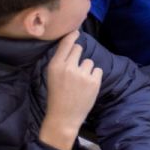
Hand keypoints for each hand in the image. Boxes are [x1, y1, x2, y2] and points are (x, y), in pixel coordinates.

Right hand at [40, 32, 101, 149]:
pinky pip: (98, 70)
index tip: (76, 31)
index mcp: (55, 66)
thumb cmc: (57, 96)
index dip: (72, 36)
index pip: (66, 43)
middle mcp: (69, 67)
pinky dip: (94, 77)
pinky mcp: (94, 82)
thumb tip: (72, 44)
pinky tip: (87, 86)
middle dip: (78, 56)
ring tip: (80, 82)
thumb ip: (61, 61)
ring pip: (89, 61)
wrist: (63, 117)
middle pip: (79, 48)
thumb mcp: (52, 76)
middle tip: (74, 69)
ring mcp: (82, 74)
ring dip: (86, 69)